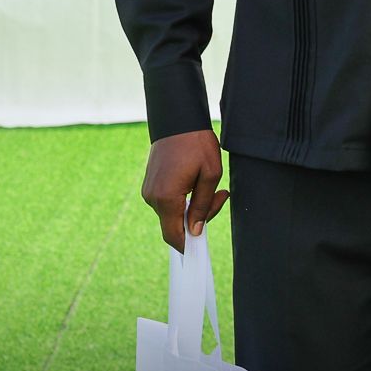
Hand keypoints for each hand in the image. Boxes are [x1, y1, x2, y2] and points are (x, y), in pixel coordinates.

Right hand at [142, 129, 226, 252]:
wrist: (177, 121)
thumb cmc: (197, 145)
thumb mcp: (210, 175)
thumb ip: (202, 205)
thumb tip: (194, 231)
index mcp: (167, 198)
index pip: (173, 235)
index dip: (187, 245)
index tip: (200, 249)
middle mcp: (152, 198)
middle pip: (175, 224)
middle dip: (199, 218)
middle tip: (221, 196)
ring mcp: (149, 191)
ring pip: (172, 213)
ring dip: (193, 207)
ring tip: (213, 187)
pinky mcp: (150, 185)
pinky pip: (167, 202)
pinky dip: (184, 199)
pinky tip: (197, 184)